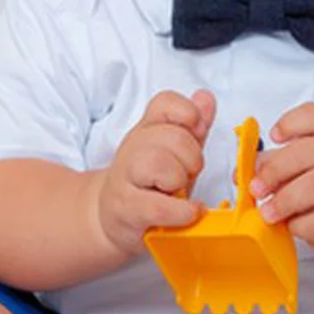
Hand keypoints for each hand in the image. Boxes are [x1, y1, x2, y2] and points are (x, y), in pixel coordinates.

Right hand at [96, 89, 216, 256]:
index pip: (164, 103)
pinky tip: (187, 212)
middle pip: (171, 136)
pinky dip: (181, 211)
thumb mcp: (174, 153)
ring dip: (179, 179)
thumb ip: (192, 127)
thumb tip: (205, 97)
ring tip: (178, 192)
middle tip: (187, 174)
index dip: (188, 113)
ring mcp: (125, 178)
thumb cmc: (148, 185)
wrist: (108, 216)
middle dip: (192, 158)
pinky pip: (158, 205)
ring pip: (157, 162)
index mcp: (146, 131)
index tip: (196, 134)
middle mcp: (132, 149)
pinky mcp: (126, 209)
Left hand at [250, 102, 313, 254]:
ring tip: (268, 213)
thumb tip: (239, 174)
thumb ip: (267, 167)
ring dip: (286, 200)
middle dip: (275, 170)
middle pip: (310, 151)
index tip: (274, 137)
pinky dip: (302, 224)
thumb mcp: (293, 170)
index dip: (292, 123)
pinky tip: (293, 226)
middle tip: (256, 189)